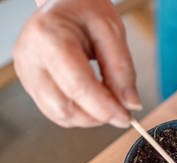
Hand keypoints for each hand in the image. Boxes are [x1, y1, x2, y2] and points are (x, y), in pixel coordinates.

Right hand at [14, 0, 140, 127]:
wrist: (64, 2)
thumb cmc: (85, 10)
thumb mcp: (112, 31)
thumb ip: (123, 70)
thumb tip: (131, 105)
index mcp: (50, 38)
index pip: (78, 86)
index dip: (105, 108)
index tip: (126, 118)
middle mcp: (30, 57)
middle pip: (64, 107)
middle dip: (97, 116)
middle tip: (121, 111)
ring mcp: (26, 72)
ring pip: (59, 115)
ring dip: (89, 118)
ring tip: (108, 102)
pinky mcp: (30, 83)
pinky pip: (54, 111)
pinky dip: (78, 114)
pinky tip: (93, 102)